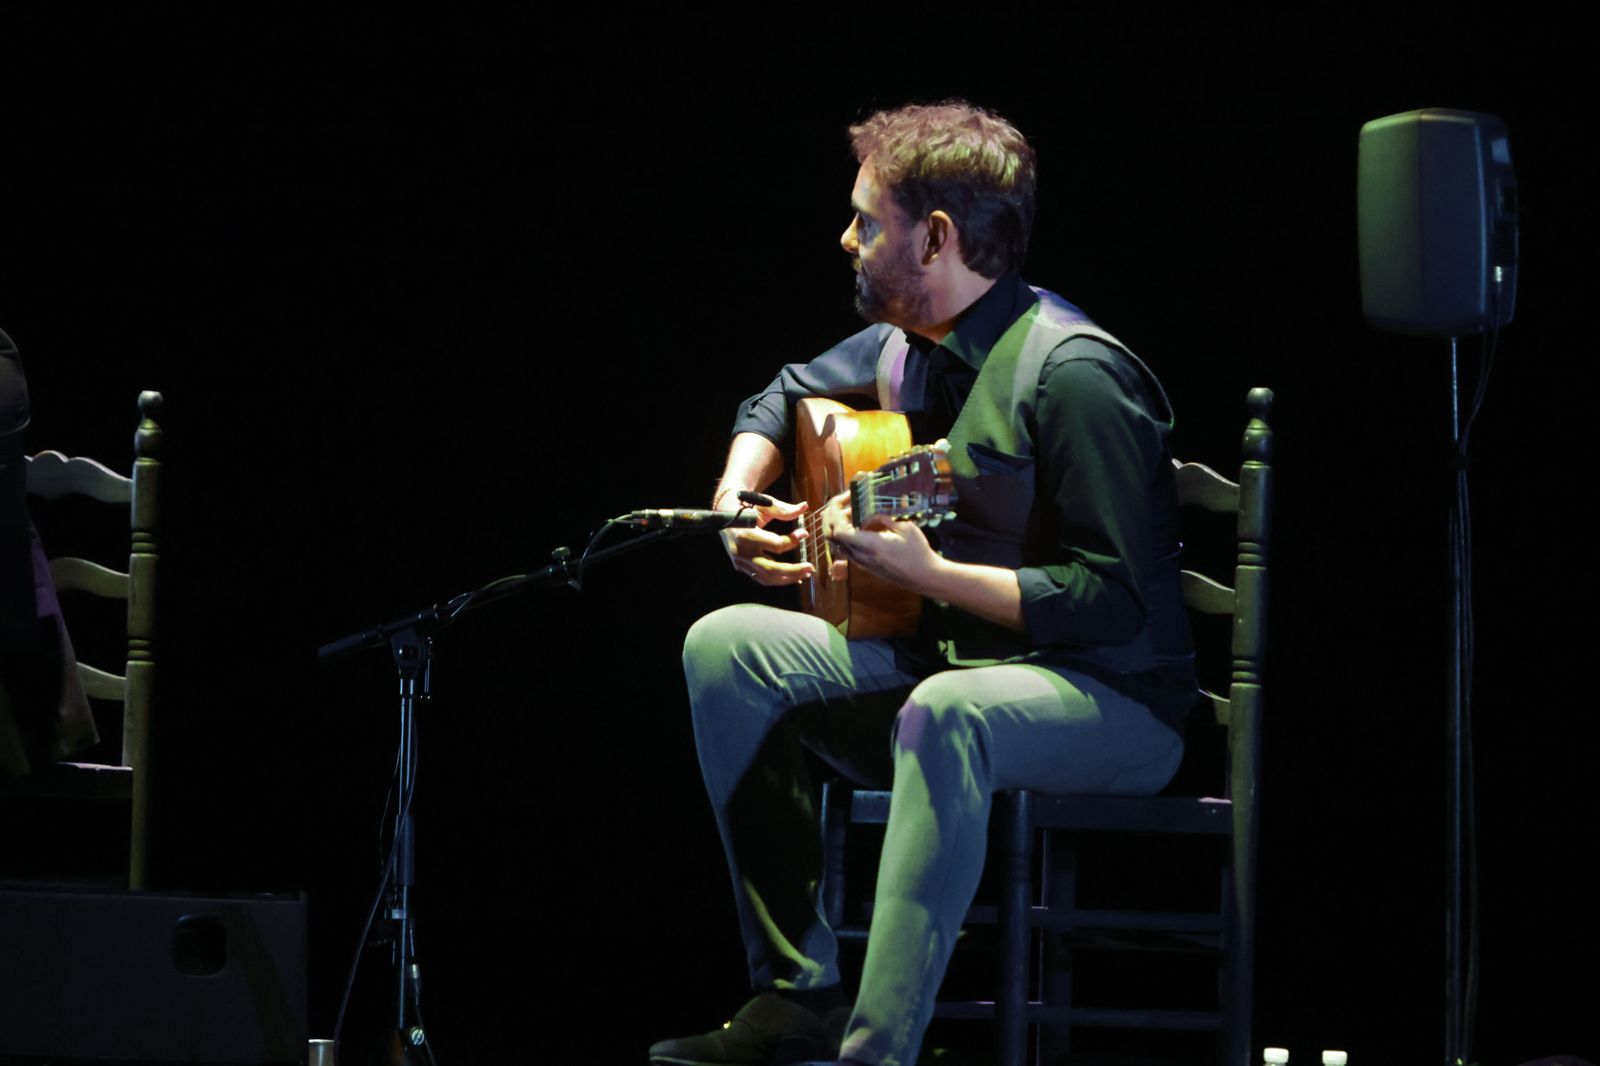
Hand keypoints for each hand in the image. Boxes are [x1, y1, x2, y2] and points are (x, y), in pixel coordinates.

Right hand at [720, 494, 814, 586]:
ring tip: (805, 574)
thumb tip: (804, 507)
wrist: (724, 511)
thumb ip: (784, 509)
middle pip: (772, 569)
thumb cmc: (746, 505)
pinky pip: (760, 578)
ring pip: (766, 578)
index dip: (793, 540)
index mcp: (747, 534)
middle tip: (810, 567)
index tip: (804, 533)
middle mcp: (742, 551)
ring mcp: (740, 561)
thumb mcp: (764, 504)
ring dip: (787, 578)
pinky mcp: (740, 566)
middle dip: (793, 571)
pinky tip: (792, 578)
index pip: (776, 545)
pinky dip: (777, 580)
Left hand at [829, 511, 943, 592]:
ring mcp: (861, 562)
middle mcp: (861, 555)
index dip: (835, 514)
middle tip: (841, 500)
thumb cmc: (918, 552)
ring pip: (836, 543)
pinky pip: (845, 547)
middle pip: (831, 536)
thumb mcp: (905, 529)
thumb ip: (884, 519)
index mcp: (871, 545)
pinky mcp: (864, 564)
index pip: (839, 531)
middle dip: (830, 516)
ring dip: (836, 524)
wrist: (923, 577)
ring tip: (848, 509)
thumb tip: (871, 514)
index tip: (845, 499)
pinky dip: (843, 533)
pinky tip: (856, 522)